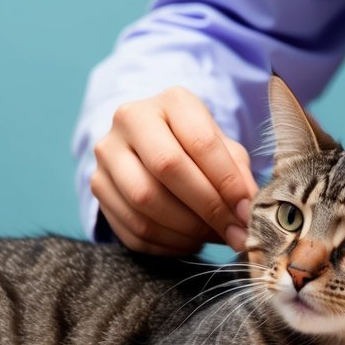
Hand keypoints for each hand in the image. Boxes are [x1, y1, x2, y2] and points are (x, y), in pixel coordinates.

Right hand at [91, 87, 257, 254]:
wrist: (151, 146)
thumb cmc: (196, 148)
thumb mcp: (223, 149)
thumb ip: (237, 174)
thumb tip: (247, 211)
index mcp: (171, 101)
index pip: (200, 141)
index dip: (227, 182)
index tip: (246, 211)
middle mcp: (130, 119)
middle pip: (167, 167)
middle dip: (206, 207)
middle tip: (233, 232)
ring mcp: (107, 153)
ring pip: (144, 201)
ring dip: (186, 229)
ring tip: (211, 237)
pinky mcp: (97, 186)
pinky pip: (131, 227)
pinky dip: (166, 244)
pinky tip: (188, 241)